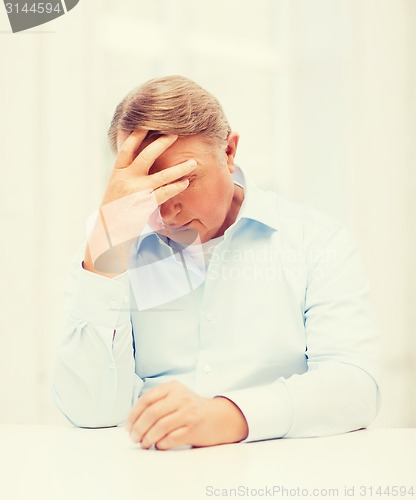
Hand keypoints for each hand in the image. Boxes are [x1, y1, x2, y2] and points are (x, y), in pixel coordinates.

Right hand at [101, 130, 195, 206]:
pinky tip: (185, 182)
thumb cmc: (116, 206)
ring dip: (180, 168)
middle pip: (146, 155)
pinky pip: (165, 193)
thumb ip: (127, 170)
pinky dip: (177, 187)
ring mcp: (137, 191)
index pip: (127, 148)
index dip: (137, 134)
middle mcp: (126, 179)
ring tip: (193, 162)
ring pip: (162, 176)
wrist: (109, 229)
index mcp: (118, 172)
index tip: (147, 122)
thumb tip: (137, 154)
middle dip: (162, 143)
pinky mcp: (146, 204)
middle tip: (175, 134)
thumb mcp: (117, 185)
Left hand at [125, 381, 247, 449]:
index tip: (128, 426)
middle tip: (134, 437)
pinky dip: (160, 444)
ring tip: (144, 443)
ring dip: (148, 438)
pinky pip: (170, 439)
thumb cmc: (191, 408)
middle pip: (152, 413)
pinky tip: (158, 445)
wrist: (218, 416)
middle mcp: (181, 398)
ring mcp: (188, 413)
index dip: (134, 414)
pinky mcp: (193, 428)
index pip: (147, 399)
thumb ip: (157, 401)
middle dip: (138, 428)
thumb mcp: (176, 396)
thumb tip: (133, 420)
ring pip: (160, 427)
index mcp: (173, 387)